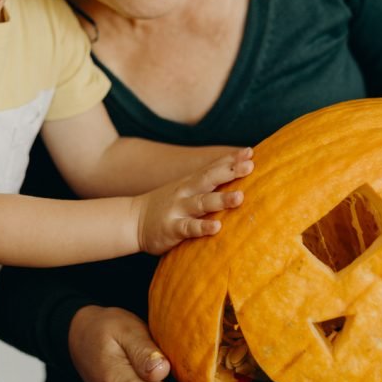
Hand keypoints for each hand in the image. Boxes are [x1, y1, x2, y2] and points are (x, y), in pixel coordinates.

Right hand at [133, 147, 252, 253]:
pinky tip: (216, 227)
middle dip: (230, 172)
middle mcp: (185, 192)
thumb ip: (207, 181)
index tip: (249, 152)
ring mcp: (178, 209)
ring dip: (221, 199)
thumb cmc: (166, 204)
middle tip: (249, 166)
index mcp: (190, 182)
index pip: (213, 167)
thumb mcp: (185, 188)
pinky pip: (189, 228)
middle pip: (209, 179)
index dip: (231, 159)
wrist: (132, 220)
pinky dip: (203, 227)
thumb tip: (236, 171)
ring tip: (240, 197)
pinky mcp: (172, 228)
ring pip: (202, 203)